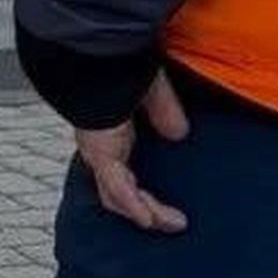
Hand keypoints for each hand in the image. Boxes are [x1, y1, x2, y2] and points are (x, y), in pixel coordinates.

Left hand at [74, 70, 190, 231]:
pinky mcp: (102, 155)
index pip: (119, 159)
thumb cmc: (119, 62)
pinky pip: (120, 191)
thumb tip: (179, 132)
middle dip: (141, 203)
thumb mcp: (152, 88)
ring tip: (169, 222)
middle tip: (165, 216)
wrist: (98, 55)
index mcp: (107, 125)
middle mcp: (99, 142)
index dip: (136, 177)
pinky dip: (138, 207)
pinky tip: (155, 220)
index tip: (160, 188)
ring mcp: (98, 152)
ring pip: (118, 194)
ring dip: (145, 211)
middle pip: (117, 184)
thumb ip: (164, 109)